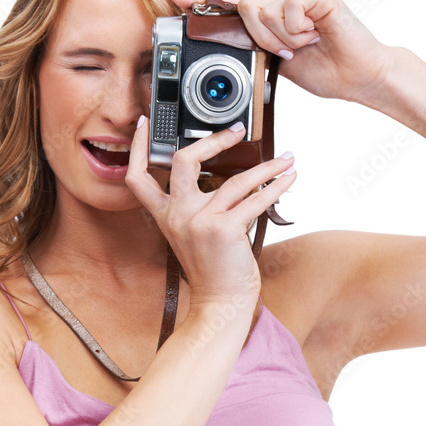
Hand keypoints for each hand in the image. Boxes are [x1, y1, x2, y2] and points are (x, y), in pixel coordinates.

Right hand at [124, 115, 296, 307]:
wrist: (220, 303)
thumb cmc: (214, 270)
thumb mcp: (193, 235)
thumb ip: (199, 207)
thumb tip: (229, 177)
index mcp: (165, 216)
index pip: (139, 177)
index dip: (136, 146)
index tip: (143, 122)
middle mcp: (178, 216)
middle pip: (184, 161)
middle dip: (214, 139)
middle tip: (238, 130)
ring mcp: (200, 222)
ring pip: (236, 180)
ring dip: (267, 167)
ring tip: (286, 161)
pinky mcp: (224, 230)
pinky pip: (255, 200)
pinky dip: (277, 188)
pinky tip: (288, 181)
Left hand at [172, 0, 393, 104]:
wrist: (362, 77)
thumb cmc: (329, 72)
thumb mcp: (281, 66)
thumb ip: (258, 52)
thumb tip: (235, 52)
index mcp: (274, 19)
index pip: (234, 4)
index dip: (206, 2)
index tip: (178, 1)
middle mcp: (286, 3)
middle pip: (247, 6)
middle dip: (258, 37)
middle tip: (282, 54)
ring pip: (265, 8)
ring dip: (280, 37)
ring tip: (304, 47)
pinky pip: (289, 6)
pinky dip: (297, 29)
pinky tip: (315, 37)